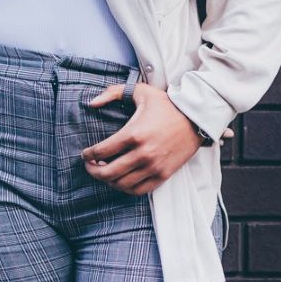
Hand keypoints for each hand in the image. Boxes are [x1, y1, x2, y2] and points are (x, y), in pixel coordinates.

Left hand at [81, 82, 232, 195]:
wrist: (196, 117)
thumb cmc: (167, 104)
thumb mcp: (140, 91)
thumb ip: (113, 93)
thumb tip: (91, 103)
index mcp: (134, 133)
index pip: (102, 151)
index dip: (88, 155)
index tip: (85, 154)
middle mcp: (142, 153)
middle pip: (108, 172)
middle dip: (93, 170)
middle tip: (90, 166)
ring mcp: (153, 166)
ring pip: (121, 184)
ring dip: (108, 181)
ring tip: (104, 172)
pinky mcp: (163, 175)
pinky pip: (139, 190)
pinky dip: (126, 189)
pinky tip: (121, 181)